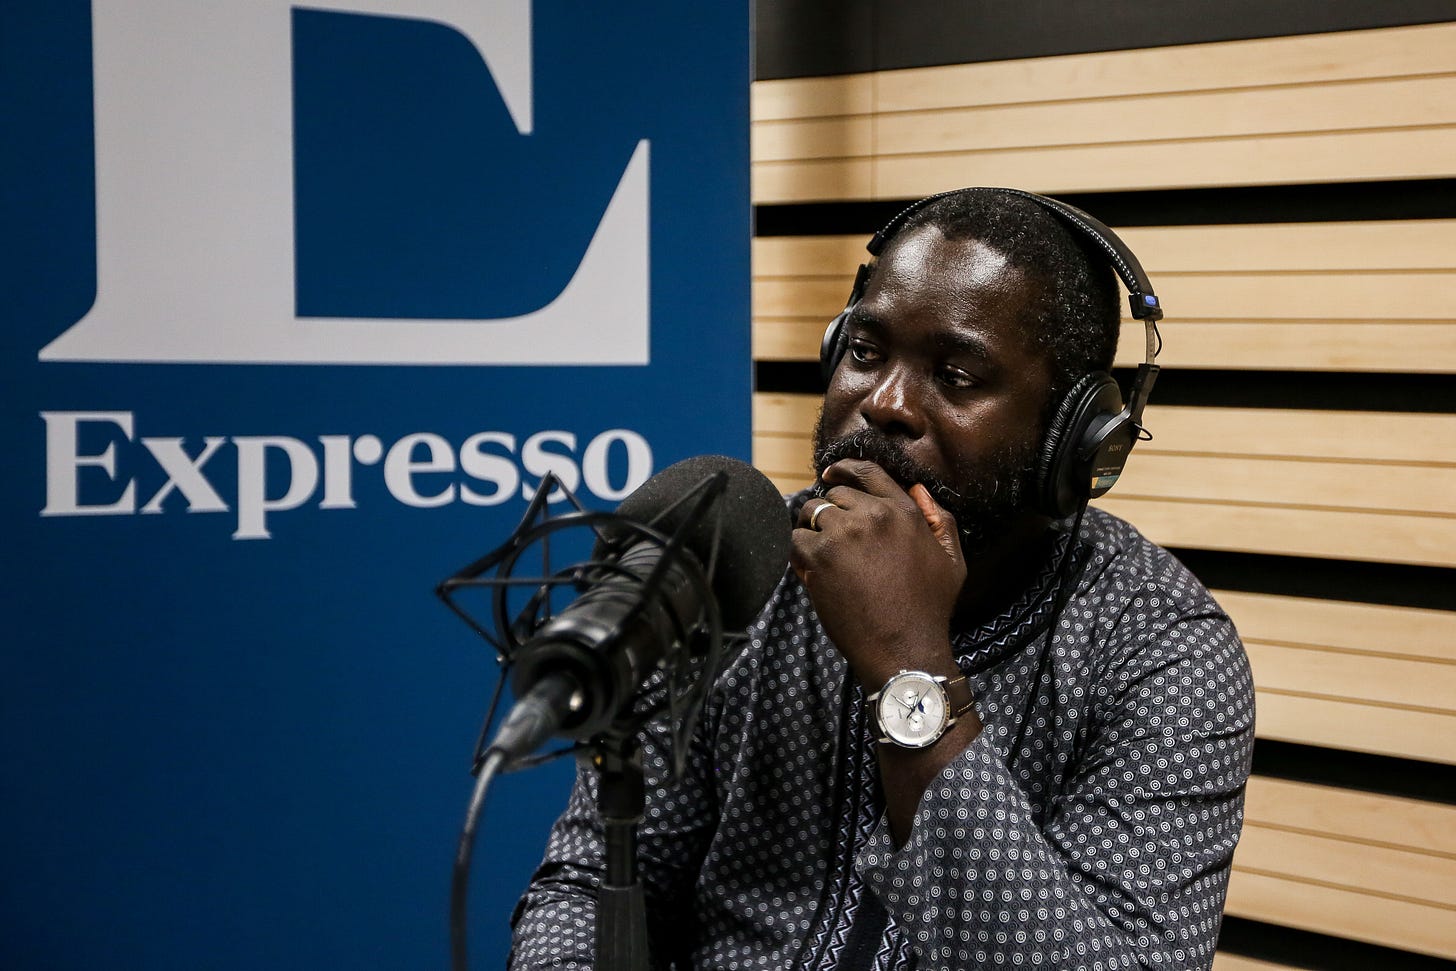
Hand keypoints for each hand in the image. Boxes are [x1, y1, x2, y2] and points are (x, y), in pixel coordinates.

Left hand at [790, 459, 967, 688]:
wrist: (905, 649)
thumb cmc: (930, 609)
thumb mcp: (952, 561)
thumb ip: (939, 520)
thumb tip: (917, 489)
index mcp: (904, 511)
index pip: (868, 472)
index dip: (844, 469)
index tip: (829, 474)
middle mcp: (873, 515)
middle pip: (836, 495)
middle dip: (831, 513)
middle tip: (832, 540)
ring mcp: (844, 534)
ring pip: (811, 513)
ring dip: (812, 530)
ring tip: (820, 555)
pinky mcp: (820, 557)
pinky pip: (795, 539)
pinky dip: (798, 553)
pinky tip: (810, 570)